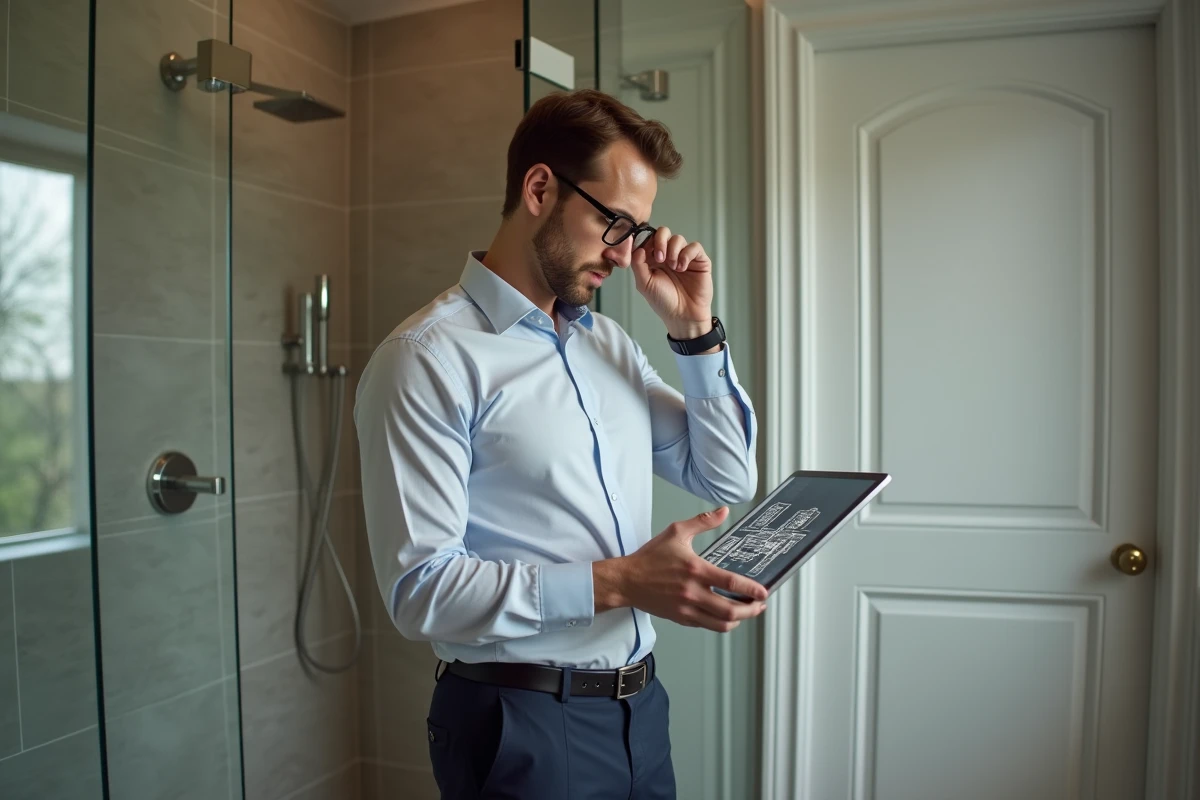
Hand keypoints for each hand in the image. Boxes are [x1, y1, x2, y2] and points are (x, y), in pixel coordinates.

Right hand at [594, 507, 767, 632]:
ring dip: (738, 620)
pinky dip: (720, 623)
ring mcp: (687, 609)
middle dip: (751, 610)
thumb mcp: (676, 533)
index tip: (764, 592)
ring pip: (721, 624)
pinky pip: (707, 626)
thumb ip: (702, 522)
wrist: (627, 581)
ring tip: (746, 612)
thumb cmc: (650, 558)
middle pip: (731, 610)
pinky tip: (725, 614)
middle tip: (759, 605)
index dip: (752, 590)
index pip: (731, 583)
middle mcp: (693, 593)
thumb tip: (724, 511)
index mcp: (695, 570)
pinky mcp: (681, 619)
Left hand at [629, 226, 713, 340]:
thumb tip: (636, 245)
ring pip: (678, 238)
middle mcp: (668, 255)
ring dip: (673, 251)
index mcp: (653, 259)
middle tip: (660, 258)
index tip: (645, 253)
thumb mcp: (644, 283)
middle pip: (663, 232)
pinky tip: (682, 267)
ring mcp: (684, 257)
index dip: (646, 242)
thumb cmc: (664, 302)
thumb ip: (637, 263)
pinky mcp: (699, 260)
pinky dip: (687, 254)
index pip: (648, 239)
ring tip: (673, 268)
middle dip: (660, 241)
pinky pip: (694, 246)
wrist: (683, 316)